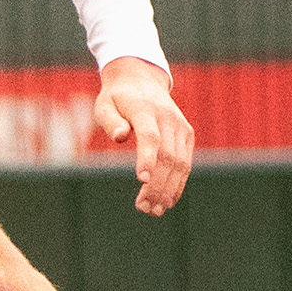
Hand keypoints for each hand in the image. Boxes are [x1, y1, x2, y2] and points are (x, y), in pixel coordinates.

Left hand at [95, 57, 192, 215]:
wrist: (142, 80)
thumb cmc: (117, 98)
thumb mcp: (104, 104)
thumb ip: (110, 121)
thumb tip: (119, 137)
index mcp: (145, 110)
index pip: (150, 136)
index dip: (147, 158)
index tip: (141, 180)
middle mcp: (168, 118)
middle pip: (167, 156)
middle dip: (157, 185)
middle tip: (144, 208)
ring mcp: (180, 127)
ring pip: (180, 163)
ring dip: (168, 190)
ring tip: (155, 210)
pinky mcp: (187, 135)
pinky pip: (186, 162)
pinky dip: (178, 183)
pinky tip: (168, 201)